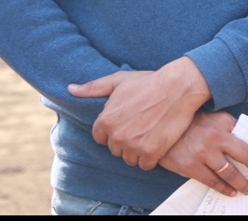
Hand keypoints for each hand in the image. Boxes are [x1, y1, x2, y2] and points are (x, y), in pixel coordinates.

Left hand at [69, 57, 211, 169]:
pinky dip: (150, 158)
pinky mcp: (151, 153)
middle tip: (138, 126)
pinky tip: (155, 144)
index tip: (124, 123)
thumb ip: (93, 88)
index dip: (111, 131)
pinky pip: (145, 165)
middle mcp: (117, 135)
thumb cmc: (147, 82)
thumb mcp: (117, 81)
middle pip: (115, 149)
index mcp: (106, 119)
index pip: (99, 137)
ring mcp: (134, 146)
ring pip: (129, 159)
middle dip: (124, 140)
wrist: (176, 88)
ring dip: (136, 151)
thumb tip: (71, 89)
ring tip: (147, 135)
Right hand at [158, 111, 247, 197]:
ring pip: (229, 174)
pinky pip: (212, 182)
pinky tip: (230, 191)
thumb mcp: (211, 117)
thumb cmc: (189, 122)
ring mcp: (201, 154)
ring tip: (247, 189)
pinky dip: (224, 188)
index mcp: (221, 126)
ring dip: (241, 184)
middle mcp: (213, 139)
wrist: (160, 128)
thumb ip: (229, 126)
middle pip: (243, 160)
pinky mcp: (190, 166)